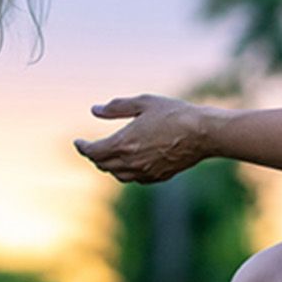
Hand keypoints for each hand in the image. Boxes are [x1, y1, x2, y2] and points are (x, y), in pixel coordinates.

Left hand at [73, 94, 209, 182]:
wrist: (204, 134)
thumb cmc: (175, 114)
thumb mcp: (143, 102)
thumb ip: (116, 107)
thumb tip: (95, 110)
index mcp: (124, 143)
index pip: (93, 152)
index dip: (82, 147)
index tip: (78, 142)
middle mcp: (131, 162)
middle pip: (102, 165)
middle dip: (94, 156)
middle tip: (91, 147)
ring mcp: (145, 172)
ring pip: (117, 175)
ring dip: (108, 165)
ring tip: (107, 154)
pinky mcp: (158, 177)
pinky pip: (134, 178)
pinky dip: (125, 171)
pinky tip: (129, 162)